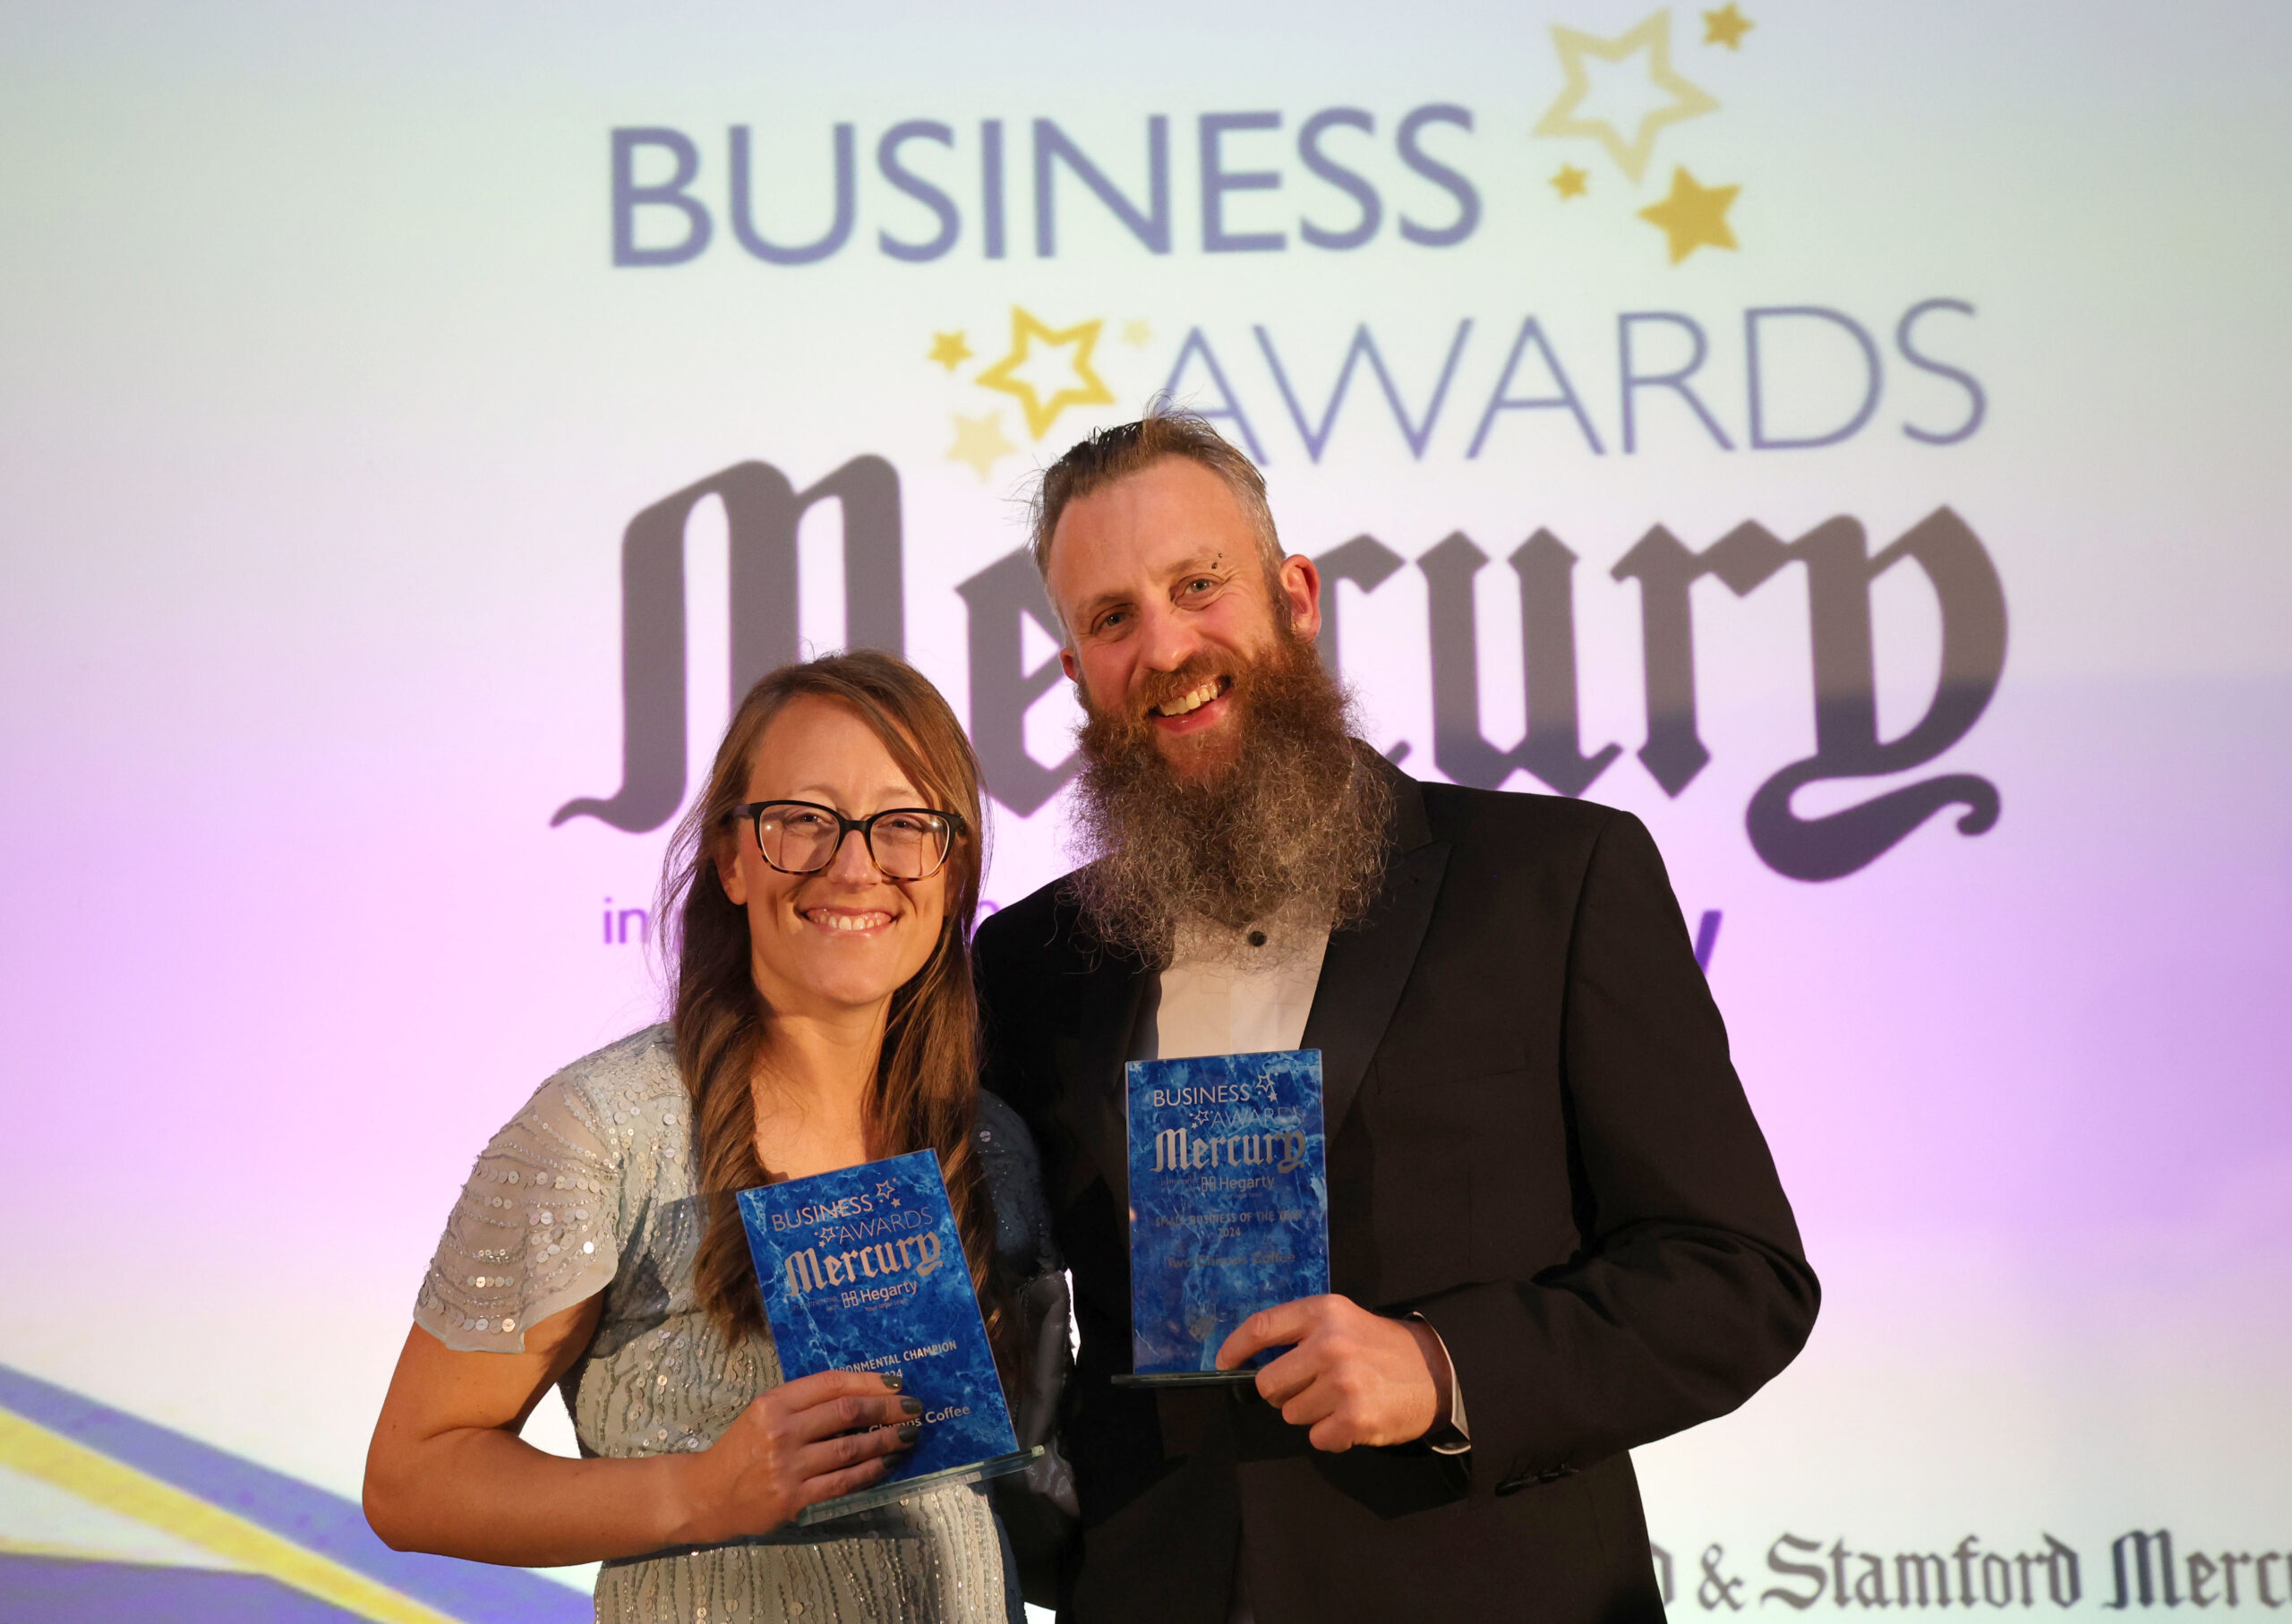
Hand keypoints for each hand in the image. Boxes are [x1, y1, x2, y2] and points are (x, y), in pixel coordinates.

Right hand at [670, 1370, 918, 1541]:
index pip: (831, 1384)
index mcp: (773, 1403)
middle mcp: (781, 1431)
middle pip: (847, 1412)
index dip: (869, 1381)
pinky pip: (843, 1482)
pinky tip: (887, 1463)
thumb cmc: (741, 1449)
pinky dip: (870, 1471)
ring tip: (908, 1435)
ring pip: (851, 1448)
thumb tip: (863, 1394)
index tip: (897, 1384)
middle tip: (914, 1408)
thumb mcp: (764, 1413)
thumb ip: (804, 1403)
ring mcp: (788, 1467)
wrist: (707, 1494)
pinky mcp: (794, 1498)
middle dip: (887, 1408)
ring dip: (886, 1440)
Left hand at [1216, 1296, 1449, 1451]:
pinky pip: (1317, 1438)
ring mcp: (1343, 1382)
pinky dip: (1331, 1435)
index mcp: (1324, 1312)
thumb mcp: (1343, 1321)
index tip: (1223, 1364)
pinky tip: (1353, 1419)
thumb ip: (1302, 1333)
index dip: (1235, 1348)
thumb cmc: (1381, 1348)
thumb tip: (1251, 1362)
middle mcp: (1330, 1344)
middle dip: (1283, 1393)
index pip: (1261, 1327)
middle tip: (1311, 1388)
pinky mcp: (1355, 1418)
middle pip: (1268, 1384)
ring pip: (1291, 1414)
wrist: (1438, 1373)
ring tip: (1342, 1400)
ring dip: (1311, 1414)